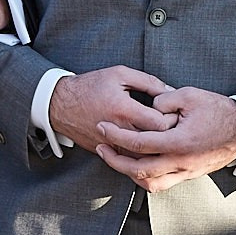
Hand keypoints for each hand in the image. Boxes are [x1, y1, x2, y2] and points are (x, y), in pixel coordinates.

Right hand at [48, 66, 177, 154]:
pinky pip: (130, 160)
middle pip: (155, 143)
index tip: (174, 113)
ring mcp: (112, 145)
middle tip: (173, 126)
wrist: (61, 105)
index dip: (172, 120)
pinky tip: (147, 142)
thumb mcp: (120, 74)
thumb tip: (170, 91)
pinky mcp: (107, 152)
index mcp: (124, 110)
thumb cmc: (91, 86)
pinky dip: (142, 153)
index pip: (160, 124)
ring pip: (144, 156)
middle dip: (168, 135)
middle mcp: (119, 131)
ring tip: (161, 135)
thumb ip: (148, 82)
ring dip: (155, 147)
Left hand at [95, 87, 235, 190]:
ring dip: (128, 173)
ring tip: (115, 158)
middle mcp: (180, 161)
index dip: (116, 135)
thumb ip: (164, 100)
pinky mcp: (188, 175)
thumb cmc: (219, 110)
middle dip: (114, 159)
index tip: (102, 127)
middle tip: (100, 146)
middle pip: (137, 170)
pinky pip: (161, 185)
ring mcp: (184, 171)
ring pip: (148, 183)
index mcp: (179, 141)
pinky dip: (145, 179)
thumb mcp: (191, 95)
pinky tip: (136, 166)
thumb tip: (148, 106)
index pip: (138, 142)